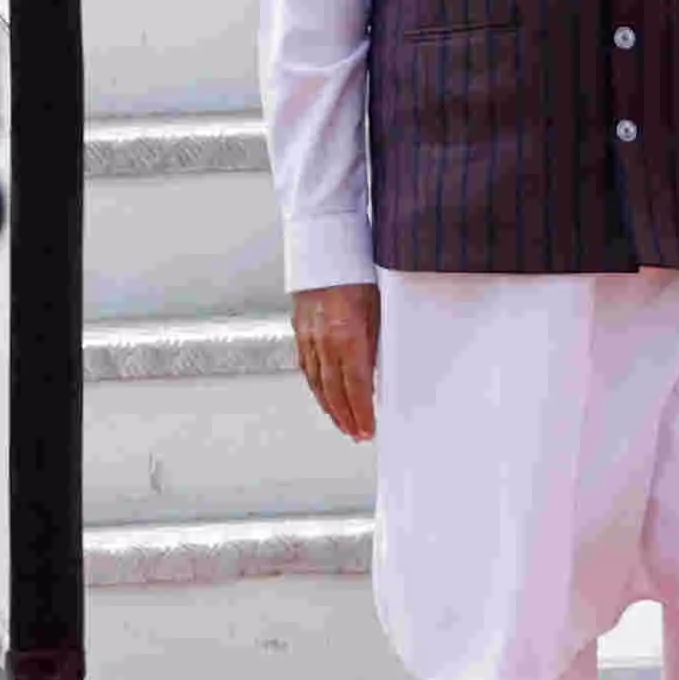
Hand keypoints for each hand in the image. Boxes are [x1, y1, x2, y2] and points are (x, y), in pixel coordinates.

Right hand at [292, 281, 379, 439]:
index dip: (362, 412)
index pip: (356, 386)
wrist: (325, 245)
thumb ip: (376, 343)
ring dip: (330, 406)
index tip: (369, 429)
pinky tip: (322, 395)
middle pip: (334, 390)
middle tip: (357, 434)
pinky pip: (306, 367)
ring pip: (317, 382)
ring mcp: (308, 336)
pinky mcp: (300, 330)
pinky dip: (316, 386)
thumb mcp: (379, 308)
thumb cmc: (357, 271)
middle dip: (346, 416)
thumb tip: (379, 372)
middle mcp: (325, 340)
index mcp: (348, 336)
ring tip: (342, 423)